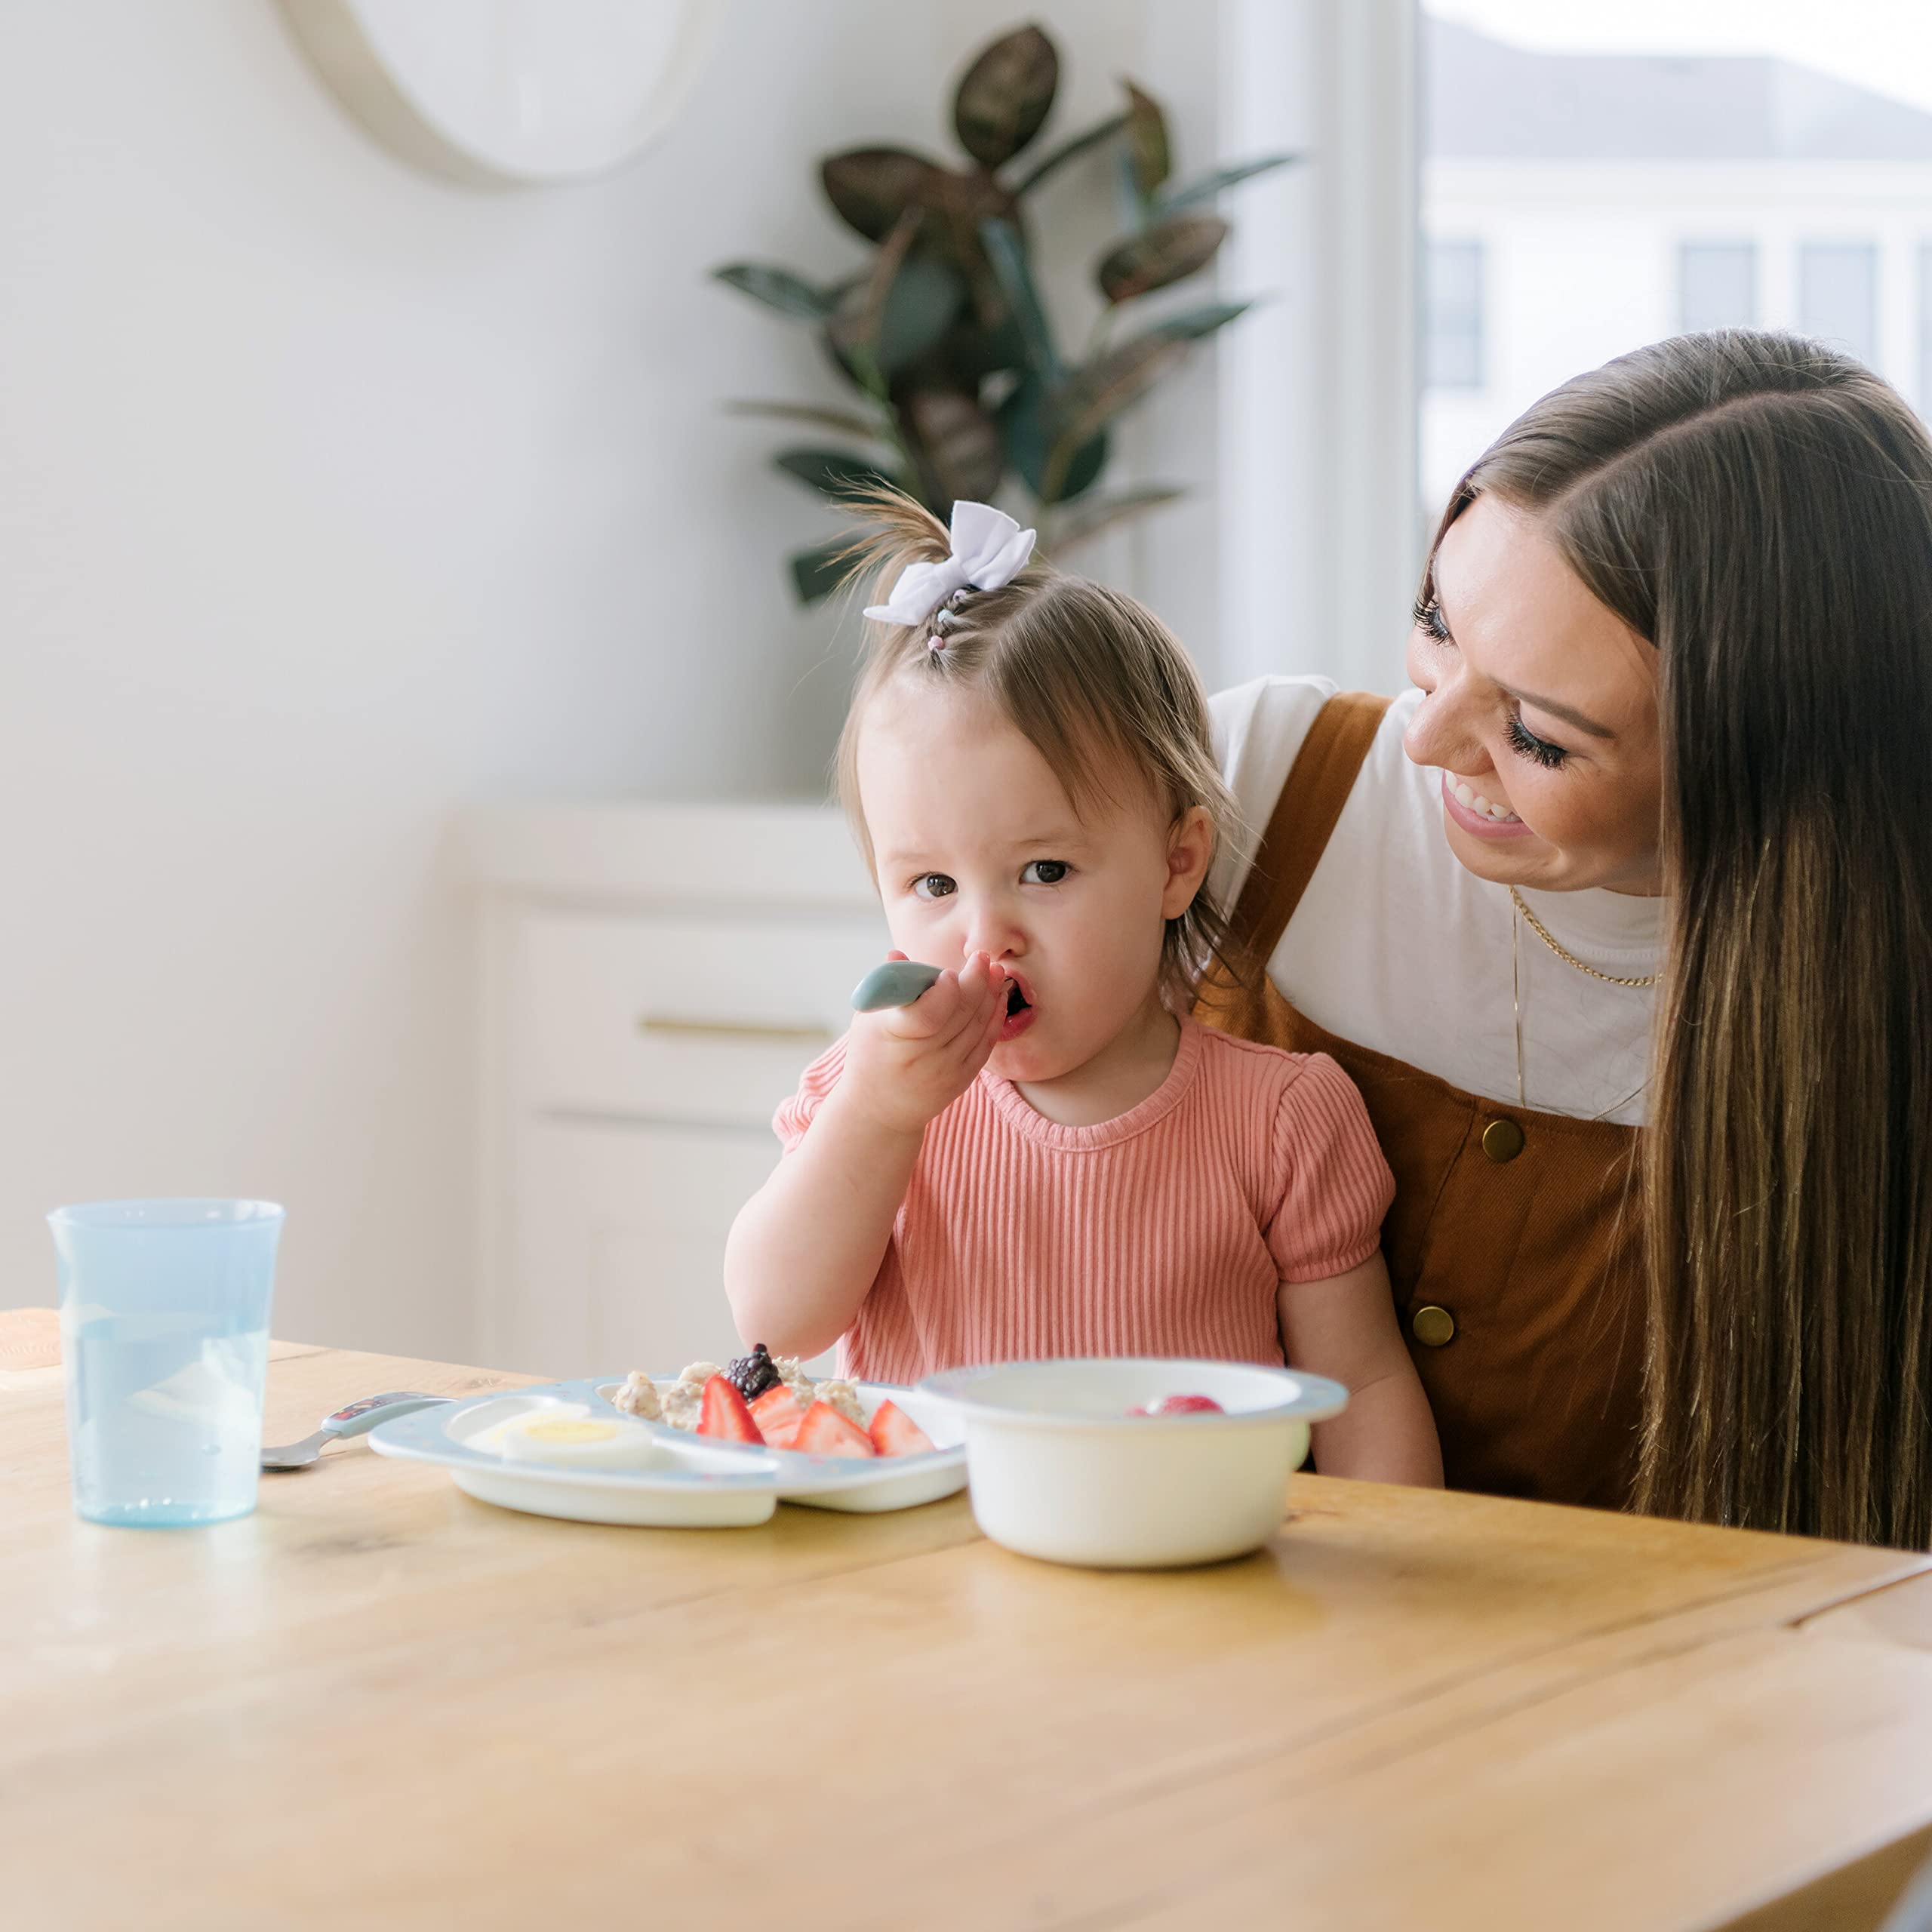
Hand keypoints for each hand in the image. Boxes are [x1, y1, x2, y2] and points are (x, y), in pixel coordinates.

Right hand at [835, 950, 1007, 1136]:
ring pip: (978, 1025)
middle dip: (977, 980)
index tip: (948, 972)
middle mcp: (923, 1057)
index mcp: (894, 1036)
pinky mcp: (962, 1079)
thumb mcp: (867, 1019)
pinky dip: (995, 1018)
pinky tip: (998, 997)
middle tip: (981, 957)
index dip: (944, 992)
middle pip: (961, 1014)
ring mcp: (946, 1071)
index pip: (928, 1014)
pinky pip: (986, 1043)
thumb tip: (898, 954)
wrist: (879, 1108)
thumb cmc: (871, 1053)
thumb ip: (887, 986)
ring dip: (991, 994)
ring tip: (995, 970)